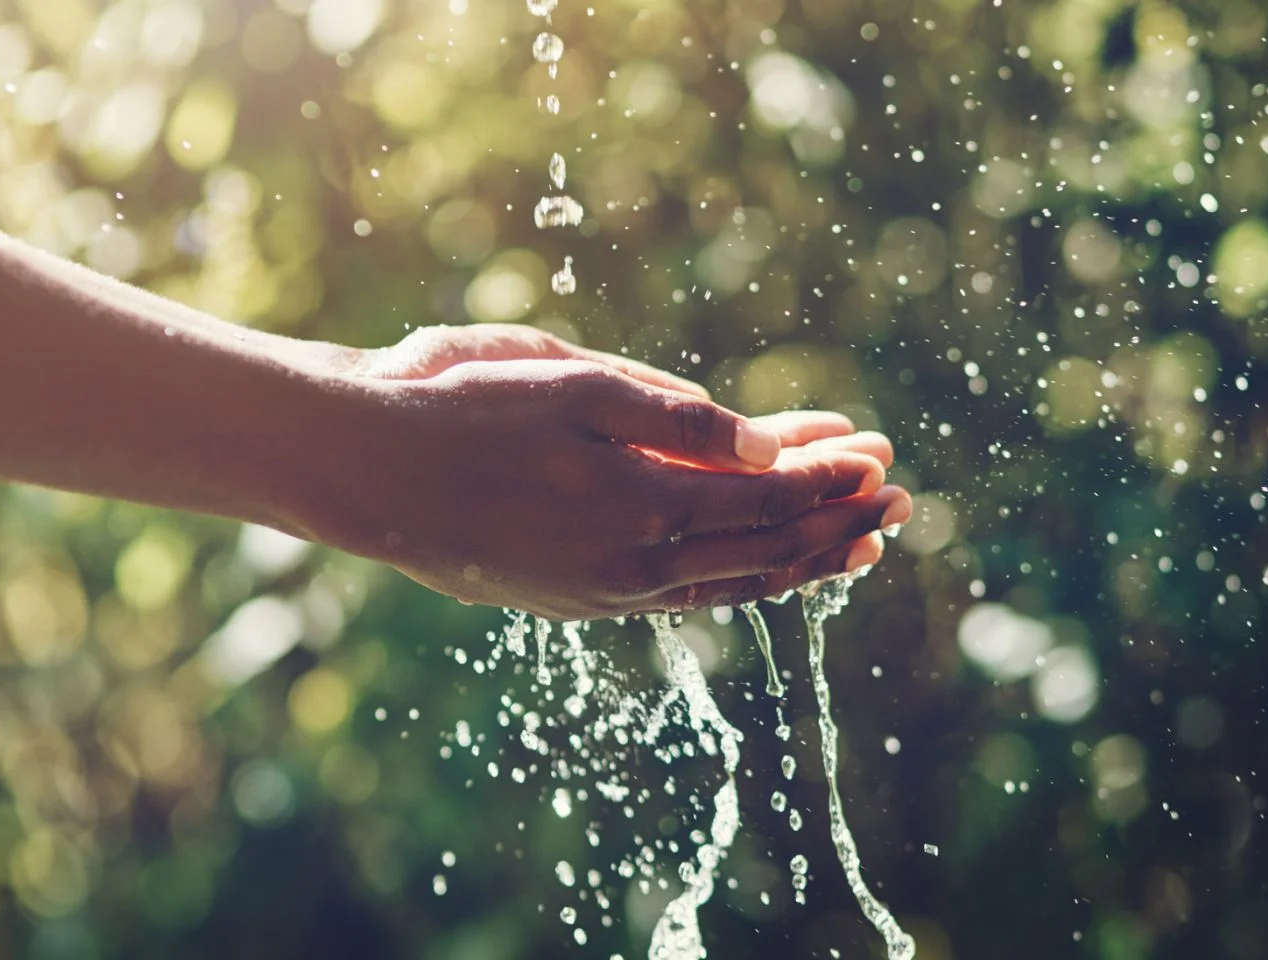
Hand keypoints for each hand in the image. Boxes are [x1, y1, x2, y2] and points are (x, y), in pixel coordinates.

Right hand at [279, 335, 909, 620]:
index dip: (830, 476)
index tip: (879, 451)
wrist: (367, 470)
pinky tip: (762, 562)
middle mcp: (635, 566)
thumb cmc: (465, 406)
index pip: (769, 500)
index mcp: (643, 507)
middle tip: (899, 496)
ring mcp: (607, 592)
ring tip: (859, 540)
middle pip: (766, 550)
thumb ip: (681, 421)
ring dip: (802, 558)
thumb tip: (770, 452)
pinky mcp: (580, 599)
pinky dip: (740, 575)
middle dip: (837, 519)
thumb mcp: (578, 385)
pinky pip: (686, 593)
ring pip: (730, 582)